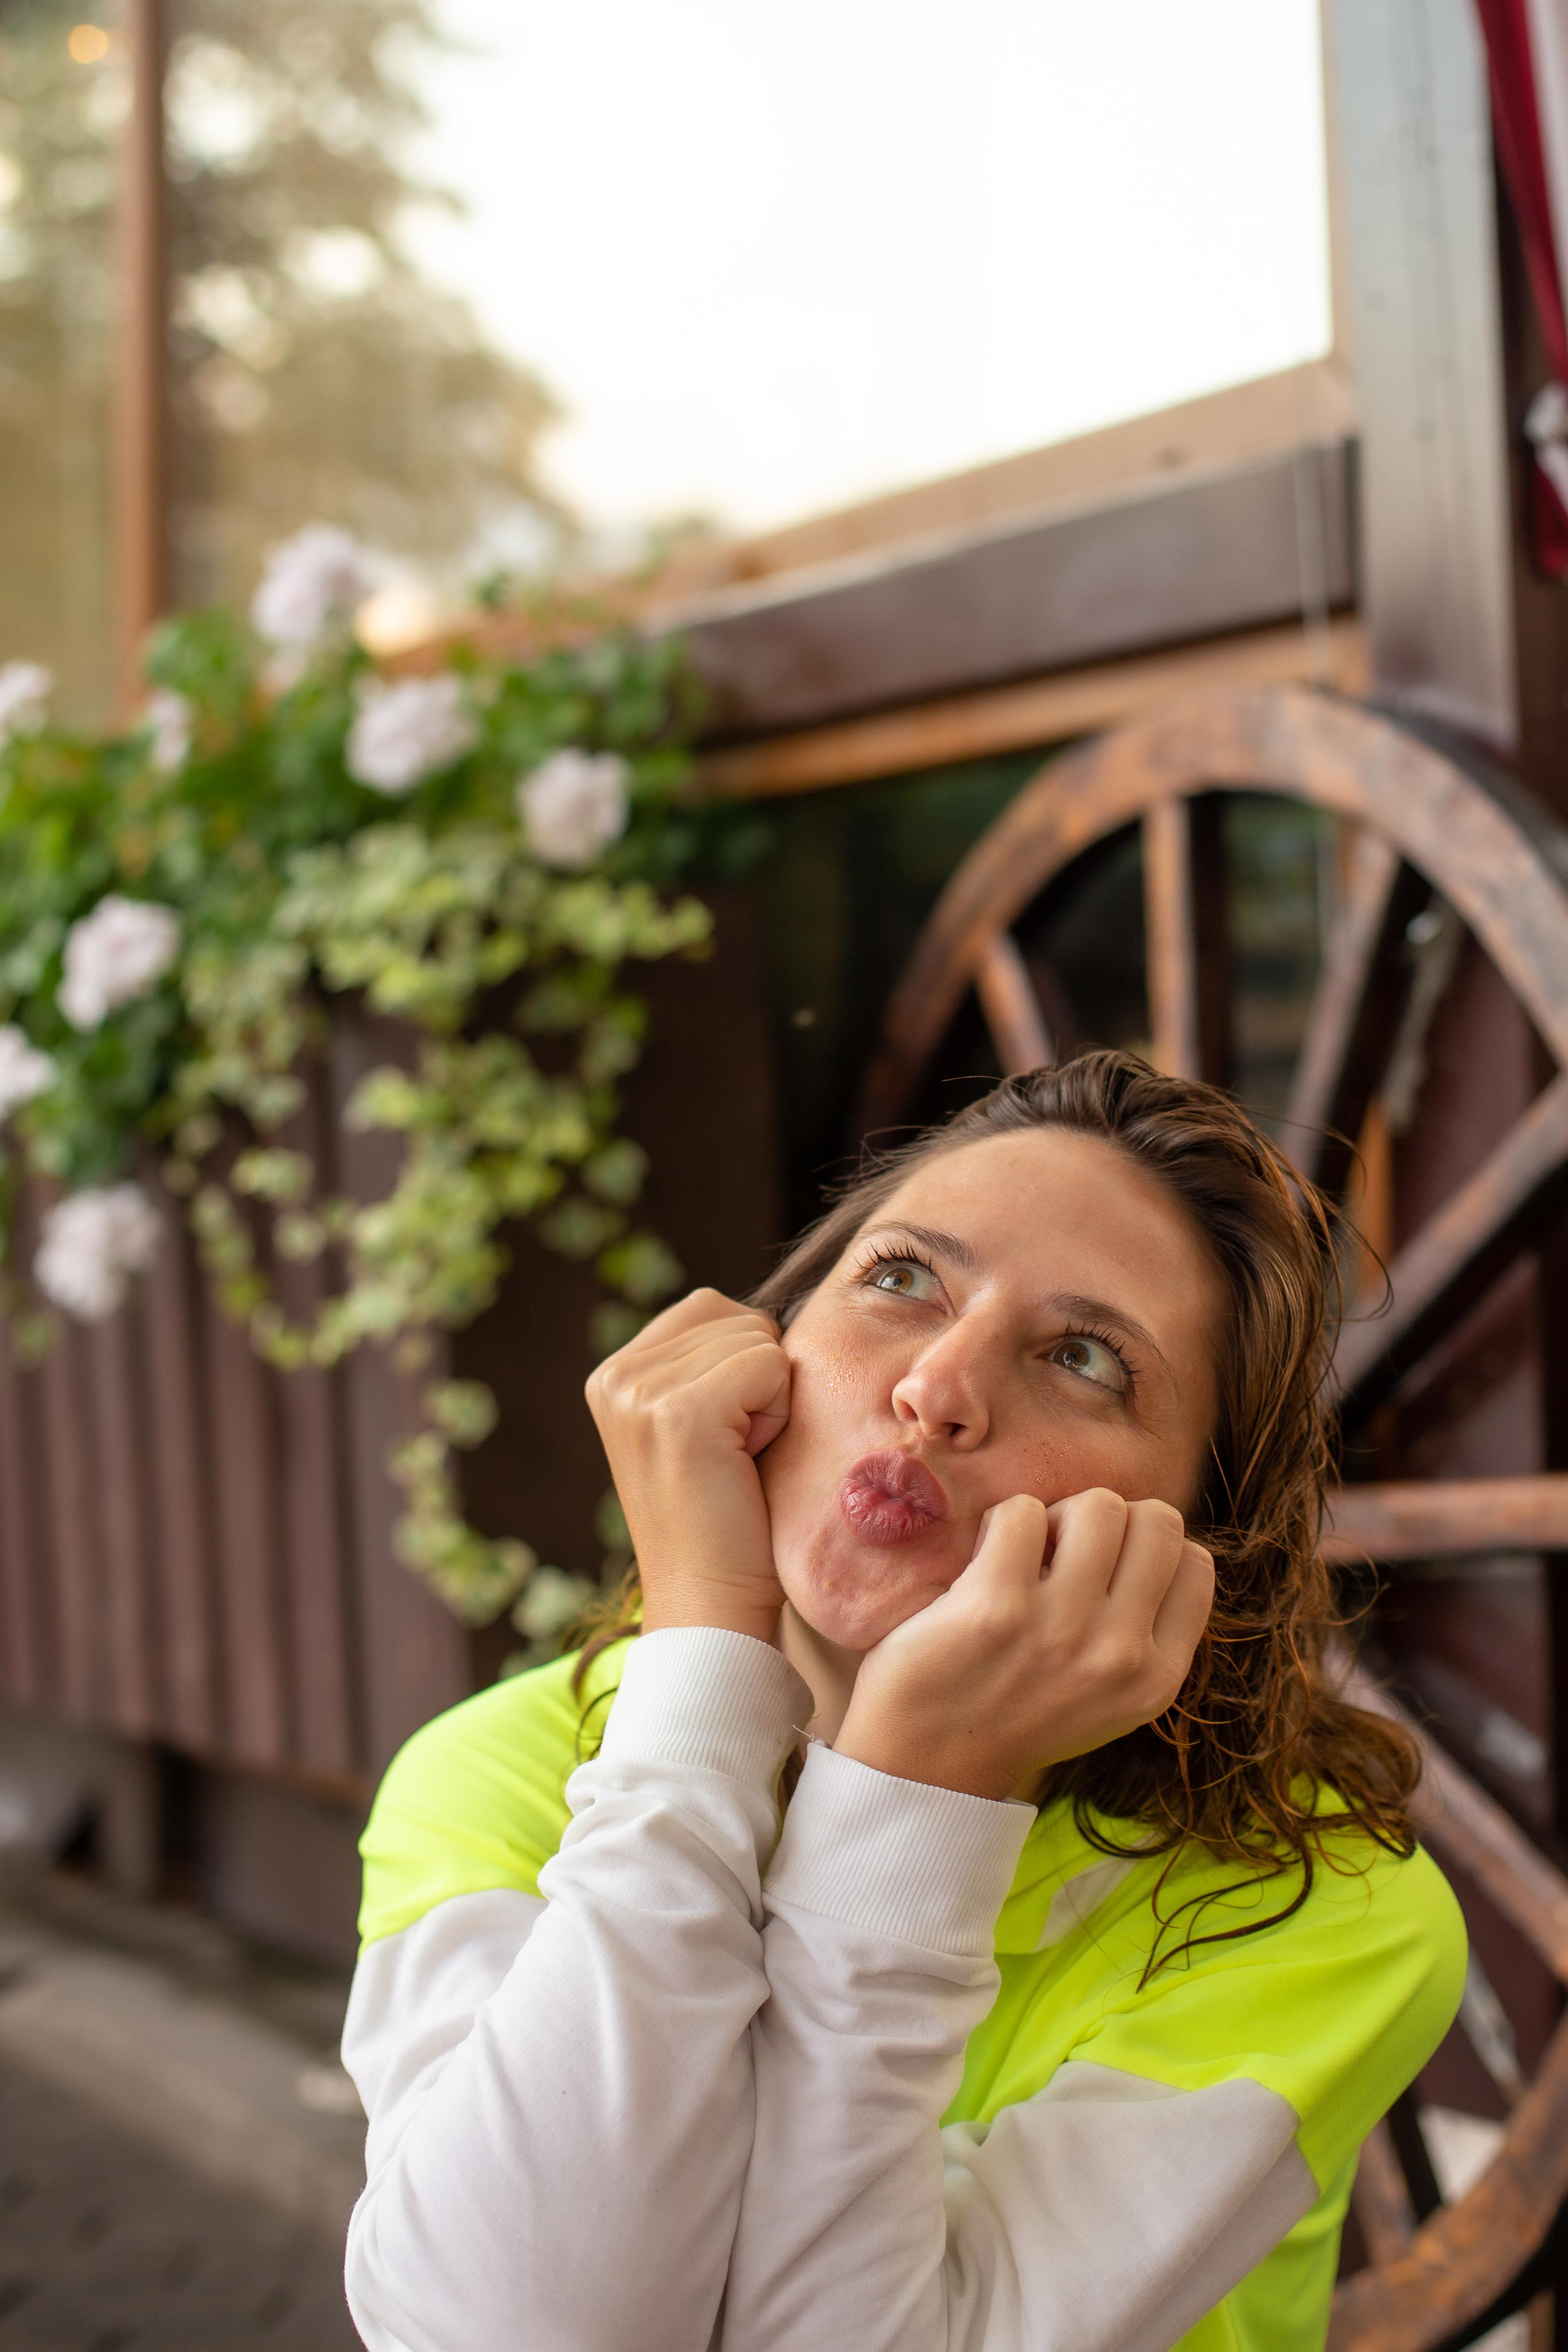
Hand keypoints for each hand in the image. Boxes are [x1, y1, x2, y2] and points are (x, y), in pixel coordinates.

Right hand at [585, 1288, 791, 1641]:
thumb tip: (765, 1313)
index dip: (743, 1364)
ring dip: (771, 1398)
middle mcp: (614, 1377)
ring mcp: (639, 1394)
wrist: (711, 1604)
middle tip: (734, 1453)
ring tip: (738, 1459)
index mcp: (612, 1374)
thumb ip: (709, 1362)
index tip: (724, 1436)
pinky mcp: (678, 1414)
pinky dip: (777, 1413)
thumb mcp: (701, 1423)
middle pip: (735, 1315)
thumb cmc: (727, 1518)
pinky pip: (768, 1366)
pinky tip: (748, 1462)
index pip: (710, 1307)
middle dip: (759, 1378)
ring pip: (756, 1338)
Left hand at [834, 1489, 1213, 1800]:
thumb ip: (1142, 1628)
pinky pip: (1023, 1512)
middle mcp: (1120, 1654)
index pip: (1196, 1565)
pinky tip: (988, 1560)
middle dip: (1111, 1522)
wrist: (927, 1763)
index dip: (1149, 1548)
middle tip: (1067, 1554)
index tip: (1108, 1568)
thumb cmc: (1017, 1710)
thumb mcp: (1110, 1695)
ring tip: (1029, 1554)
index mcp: (1156, 1678)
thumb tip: (1155, 1534)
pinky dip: (1003, 1523)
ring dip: (1058, 1516)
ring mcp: (1061, 1628)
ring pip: (1098, 1506)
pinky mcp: (997, 1606)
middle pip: (1157, 1522)